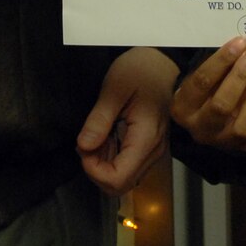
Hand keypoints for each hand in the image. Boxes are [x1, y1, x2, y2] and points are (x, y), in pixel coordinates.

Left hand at [77, 47, 175, 195]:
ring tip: (96, 133)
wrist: (163, 60)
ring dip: (102, 163)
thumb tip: (83, 146)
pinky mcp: (148, 147)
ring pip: (123, 177)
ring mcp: (152, 151)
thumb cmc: (141, 69)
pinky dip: (110, 156)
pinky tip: (105, 135)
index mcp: (146, 139)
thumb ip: (99, 119)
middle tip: (87, 140)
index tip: (83, 146)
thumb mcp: (114, 89)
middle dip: (96, 169)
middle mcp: (153, 151)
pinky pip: (127, 164)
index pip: (118, 179)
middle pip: (120, 185)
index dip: (94, 171)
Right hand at [171, 37, 245, 154]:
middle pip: (221, 105)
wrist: (202, 122)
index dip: (222, 61)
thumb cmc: (203, 92)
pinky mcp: (241, 150)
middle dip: (240, 76)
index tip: (239, 42)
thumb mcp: (200, 79)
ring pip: (242, 127)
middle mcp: (200, 129)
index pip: (202, 82)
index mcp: (183, 108)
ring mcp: (222, 143)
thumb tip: (242, 47)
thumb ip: (217, 68)